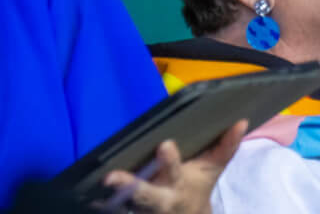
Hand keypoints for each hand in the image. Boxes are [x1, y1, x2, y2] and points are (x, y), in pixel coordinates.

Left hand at [102, 120, 244, 212]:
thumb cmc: (194, 187)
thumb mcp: (210, 170)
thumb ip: (225, 147)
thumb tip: (241, 121)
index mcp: (179, 186)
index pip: (174, 171)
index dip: (170, 161)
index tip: (165, 145)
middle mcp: (158, 199)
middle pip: (144, 195)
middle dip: (131, 186)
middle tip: (111, 177)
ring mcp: (138, 208)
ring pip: (122, 205)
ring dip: (107, 197)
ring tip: (92, 184)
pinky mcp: (122, 209)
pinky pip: (107, 207)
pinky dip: (97, 202)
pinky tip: (84, 195)